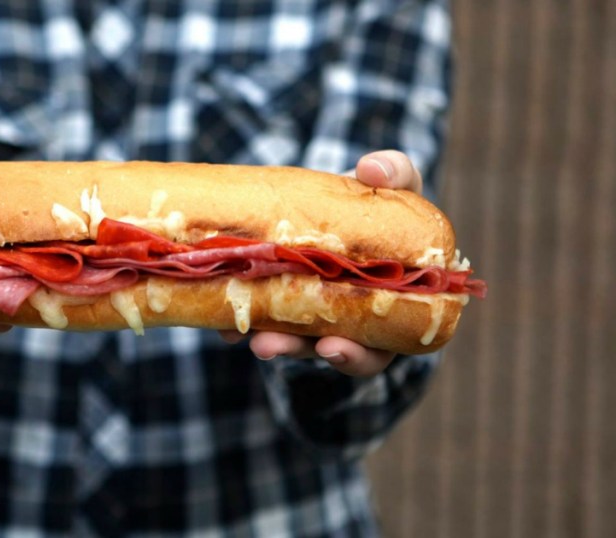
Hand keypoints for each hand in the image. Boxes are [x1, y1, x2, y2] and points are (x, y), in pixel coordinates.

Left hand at [220, 150, 423, 376]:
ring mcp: (309, 317)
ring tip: (241, 334)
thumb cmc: (376, 201)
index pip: (376, 350)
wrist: (335, 202)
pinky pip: (257, 319)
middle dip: (295, 350)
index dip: (355, 356)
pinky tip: (222, 321)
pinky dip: (240, 321)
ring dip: (264, 338)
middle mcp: (347, 325)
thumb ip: (395, 174)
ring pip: (288, 339)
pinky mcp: (276, 305)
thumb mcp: (395, 186)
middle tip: (268, 345)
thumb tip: (373, 169)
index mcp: (387, 311)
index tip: (331, 347)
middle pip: (322, 353)